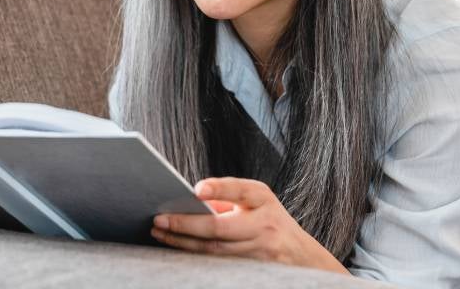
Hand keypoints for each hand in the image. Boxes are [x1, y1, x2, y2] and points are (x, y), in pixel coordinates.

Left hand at [151, 177, 348, 273]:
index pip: (241, 191)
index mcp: (263, 199)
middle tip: (159, 219)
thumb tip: (189, 200)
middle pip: (220, 229)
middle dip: (186, 224)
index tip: (196, 189)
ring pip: (214, 250)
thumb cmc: (269, 218)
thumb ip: (227, 198)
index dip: (219, 189)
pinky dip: (194, 255)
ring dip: (183, 242)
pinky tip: (175, 247)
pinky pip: (216, 263)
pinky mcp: (250, 269)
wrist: (299, 254)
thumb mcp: (256, 200)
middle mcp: (263, 225)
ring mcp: (258, 251)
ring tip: (159, 233)